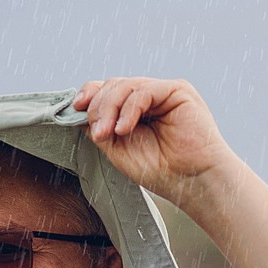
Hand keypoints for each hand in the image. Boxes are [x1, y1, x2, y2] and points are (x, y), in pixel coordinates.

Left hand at [74, 77, 238, 207]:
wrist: (192, 181)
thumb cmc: (160, 170)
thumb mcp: (118, 148)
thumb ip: (99, 128)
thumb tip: (76, 111)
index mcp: (135, 109)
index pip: (107, 91)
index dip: (89, 95)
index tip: (74, 108)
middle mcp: (148, 97)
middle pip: (112, 85)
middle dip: (98, 107)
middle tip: (97, 134)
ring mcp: (162, 92)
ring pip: (124, 85)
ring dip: (109, 109)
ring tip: (106, 134)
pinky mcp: (177, 90)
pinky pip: (143, 91)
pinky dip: (129, 109)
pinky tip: (123, 129)